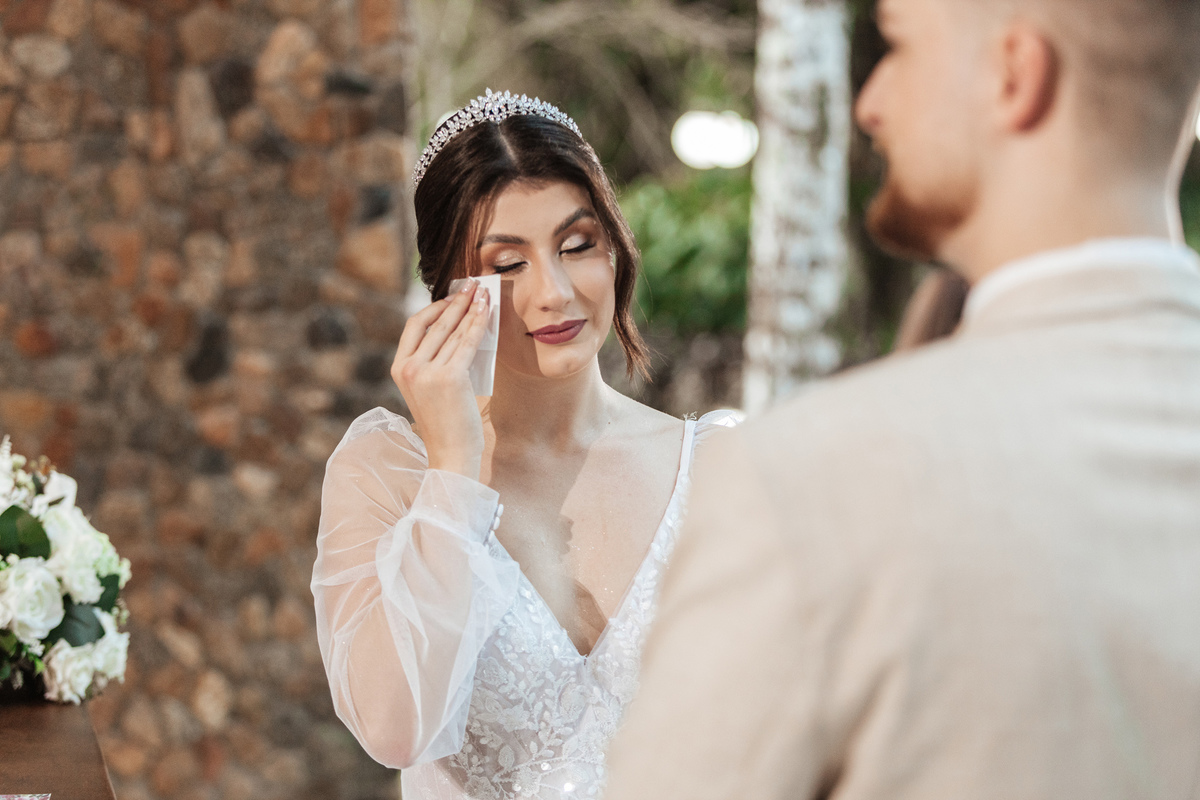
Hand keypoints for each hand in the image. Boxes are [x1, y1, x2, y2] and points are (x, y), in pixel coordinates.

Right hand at [392, 280, 490, 479]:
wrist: (451, 454)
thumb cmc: (447, 423)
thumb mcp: (430, 388)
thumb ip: (434, 361)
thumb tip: (457, 329)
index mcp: (399, 369)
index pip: (413, 326)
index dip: (434, 307)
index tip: (452, 297)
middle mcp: (408, 368)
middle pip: (434, 324)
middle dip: (455, 301)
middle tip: (471, 285)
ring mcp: (426, 372)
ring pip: (452, 331)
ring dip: (470, 309)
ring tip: (483, 294)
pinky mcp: (448, 378)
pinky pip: (467, 343)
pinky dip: (478, 324)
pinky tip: (487, 311)